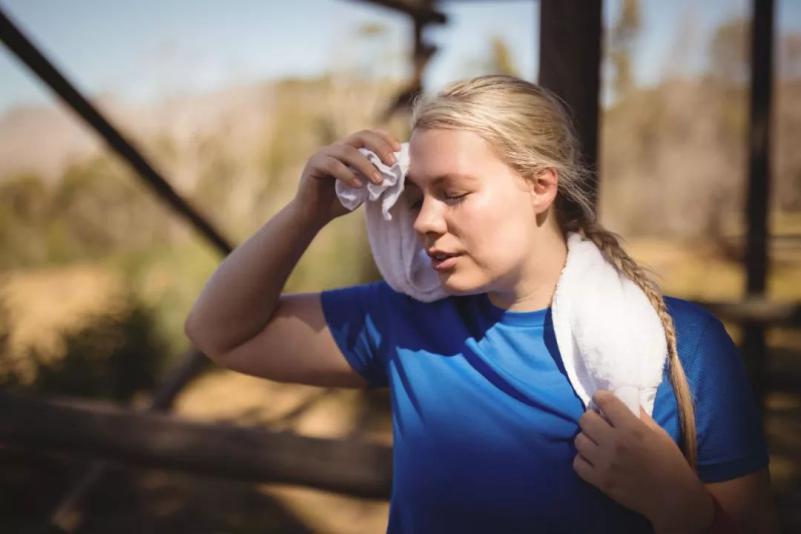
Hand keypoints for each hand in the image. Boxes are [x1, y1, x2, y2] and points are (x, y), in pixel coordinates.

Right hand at [291, 129, 400, 225]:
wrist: (312, 216)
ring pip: (348, 151)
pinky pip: (332, 165)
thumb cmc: (337, 202)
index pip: (369, 135)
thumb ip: (374, 178)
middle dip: (379, 147)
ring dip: (367, 165)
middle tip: (392, 163)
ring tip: (379, 181)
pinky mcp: (313, 165)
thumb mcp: (362, 189)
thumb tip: (397, 173)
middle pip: (361, 136)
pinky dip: (348, 174)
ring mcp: (323, 154)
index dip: (385, 139)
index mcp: (349, 150)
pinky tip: (358, 186)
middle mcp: (336, 148)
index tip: (399, 151)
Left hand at [572, 390, 714, 532]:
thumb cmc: (670, 463)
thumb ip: (640, 416)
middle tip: (599, 424)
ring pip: (579, 440)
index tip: (601, 400)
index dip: (601, 397)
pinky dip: (583, 460)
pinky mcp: (599, 481)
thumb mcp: (659, 434)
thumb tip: (623, 400)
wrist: (673, 499)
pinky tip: (594, 459)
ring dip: (587, 439)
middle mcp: (615, 443)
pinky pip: (577, 464)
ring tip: (596, 443)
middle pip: (585, 419)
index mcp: (632, 429)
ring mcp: (605, 463)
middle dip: (591, 418)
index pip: (605, 402)